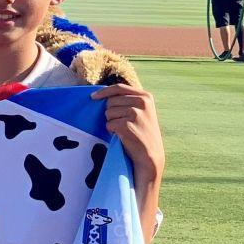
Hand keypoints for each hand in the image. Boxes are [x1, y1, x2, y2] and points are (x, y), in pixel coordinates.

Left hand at [90, 83, 164, 240]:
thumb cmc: (142, 134)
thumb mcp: (140, 112)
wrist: (150, 156)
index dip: (103, 92)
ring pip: (108, 113)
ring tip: (125, 131)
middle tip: (122, 125)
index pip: (118, 88)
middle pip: (110, 102)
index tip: (93, 97)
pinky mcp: (127, 125)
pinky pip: (109, 125)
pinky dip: (112, 131)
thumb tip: (100, 94)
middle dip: (111, 113)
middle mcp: (142, 102)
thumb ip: (127, 101)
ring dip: (112, 123)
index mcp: (145, 96)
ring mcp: (135, 113)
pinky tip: (123, 137)